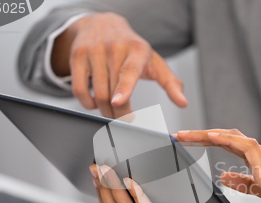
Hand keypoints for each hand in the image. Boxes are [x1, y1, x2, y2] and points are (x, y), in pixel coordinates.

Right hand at [51, 12, 187, 118]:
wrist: (104, 23)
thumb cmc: (133, 49)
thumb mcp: (155, 63)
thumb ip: (171, 84)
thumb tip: (183, 103)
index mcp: (137, 50)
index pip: (129, 71)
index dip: (124, 89)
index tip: (119, 103)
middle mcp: (113, 48)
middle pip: (112, 92)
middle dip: (119, 113)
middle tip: (126, 120)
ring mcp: (93, 51)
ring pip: (97, 93)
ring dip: (105, 111)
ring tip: (112, 112)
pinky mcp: (77, 56)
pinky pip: (78, 88)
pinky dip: (87, 103)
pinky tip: (95, 103)